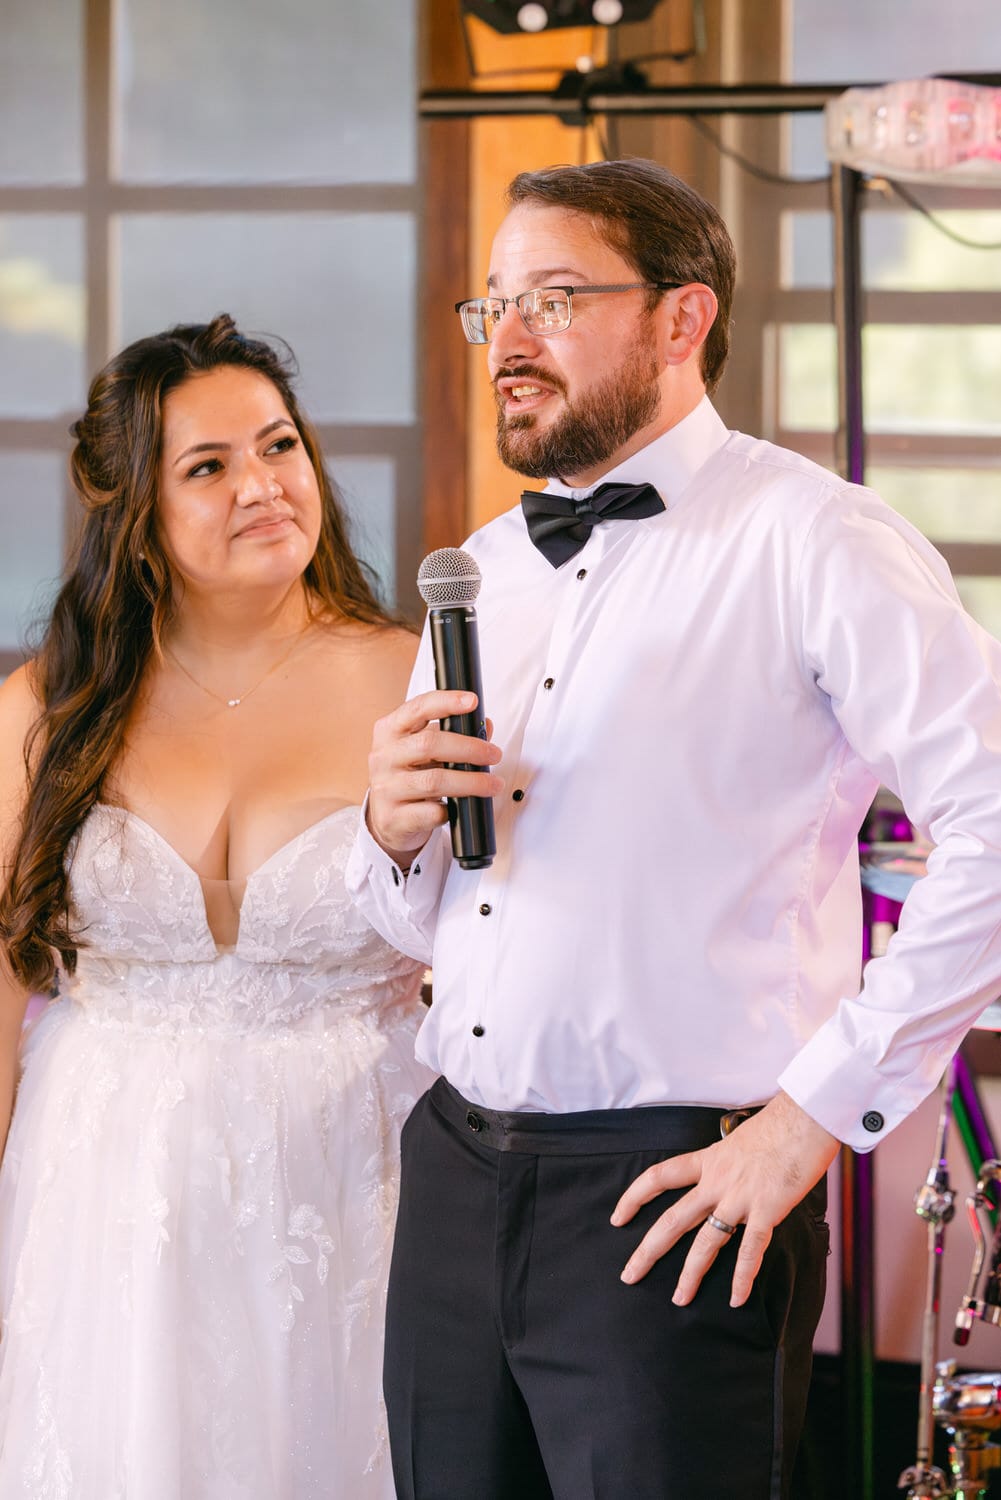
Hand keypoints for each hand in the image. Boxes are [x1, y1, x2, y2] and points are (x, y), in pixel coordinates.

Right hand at [367, 689, 502, 863]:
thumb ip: (453, 735)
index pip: (417, 708)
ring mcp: (385, 788)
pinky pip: (430, 812)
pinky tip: (461, 807)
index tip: (472, 701)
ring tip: (492, 784)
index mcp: (390, 732)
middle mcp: (383, 757)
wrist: (388, 820)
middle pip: (429, 745)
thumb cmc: (409, 778)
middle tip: (494, 754)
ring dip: (471, 782)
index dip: (446, 701)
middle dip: (470, 748)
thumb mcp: (425, 753)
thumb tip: (485, 725)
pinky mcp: (393, 818)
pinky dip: (452, 809)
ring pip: (434, 781)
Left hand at [610, 1091, 838, 1306]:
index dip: (634, 1197)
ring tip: (679, 1299)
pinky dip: (743, 1277)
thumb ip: (730, 1162)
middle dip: (648, 1250)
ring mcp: (740, 1197)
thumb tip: (730, 1172)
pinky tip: (737, 1299)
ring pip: (706, 1241)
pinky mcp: (766, 1209)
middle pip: (673, 1219)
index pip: (660, 1177)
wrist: (805, 1117)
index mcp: (709, 1160)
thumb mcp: (741, 1139)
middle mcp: (717, 1180)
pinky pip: (750, 1249)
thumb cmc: (780, 1124)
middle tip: (629, 1275)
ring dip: (690, 1274)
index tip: (618, 1217)